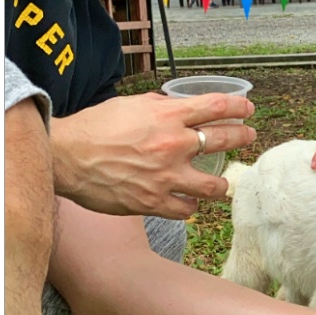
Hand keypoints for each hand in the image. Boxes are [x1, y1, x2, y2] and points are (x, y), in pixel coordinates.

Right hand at [50, 92, 255, 219]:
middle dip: (242, 138)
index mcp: (167, 116)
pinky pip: (187, 209)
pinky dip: (190, 206)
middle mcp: (173, 145)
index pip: (217, 107)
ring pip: (214, 186)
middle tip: (248, 138)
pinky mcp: (154, 202)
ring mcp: (166, 176)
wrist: (66, 157)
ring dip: (221, 184)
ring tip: (222, 184)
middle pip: (224, 140)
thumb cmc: (94, 128)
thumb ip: (157, 106)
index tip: (248, 110)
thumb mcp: (129, 105)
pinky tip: (188, 203)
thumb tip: (172, 105)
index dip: (239, 108)